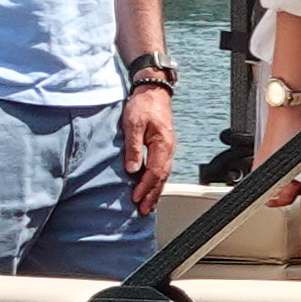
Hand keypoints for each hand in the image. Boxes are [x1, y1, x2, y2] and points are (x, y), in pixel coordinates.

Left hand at [120, 79, 174, 208]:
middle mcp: (168, 149)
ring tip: (148, 205)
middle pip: (162, 177)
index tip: (136, 198)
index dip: (145, 186)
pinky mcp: (163, 147)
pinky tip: (152, 187)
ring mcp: (167, 148)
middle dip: (153, 195)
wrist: (153, 91)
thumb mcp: (133, 124)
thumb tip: (132, 169)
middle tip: (144, 210)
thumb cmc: (143, 105)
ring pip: (163, 175)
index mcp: (163, 144)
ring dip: (155, 191)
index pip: (155, 171)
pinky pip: (162, 168)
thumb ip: (133, 147)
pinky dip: (157, 181)